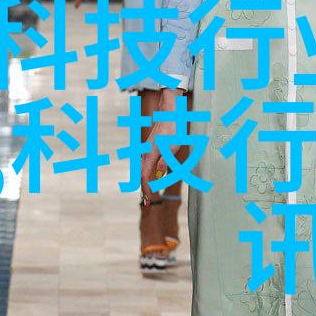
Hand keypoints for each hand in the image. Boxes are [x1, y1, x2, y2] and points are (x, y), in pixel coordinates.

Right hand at [140, 88, 184, 203]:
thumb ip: (164, 163)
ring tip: (149, 193)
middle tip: (147, 202)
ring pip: (143, 170)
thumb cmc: (174, 130)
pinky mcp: (149, 148)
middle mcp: (145, 153)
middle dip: (144, 189)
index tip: (148, 200)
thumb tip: (158, 176)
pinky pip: (146, 164)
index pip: (145, 177)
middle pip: (142, 175)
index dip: (147, 190)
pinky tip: (152, 177)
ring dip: (146, 182)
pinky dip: (148, 173)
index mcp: (150, 155)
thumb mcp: (173, 148)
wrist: (170, 114)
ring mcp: (146, 150)